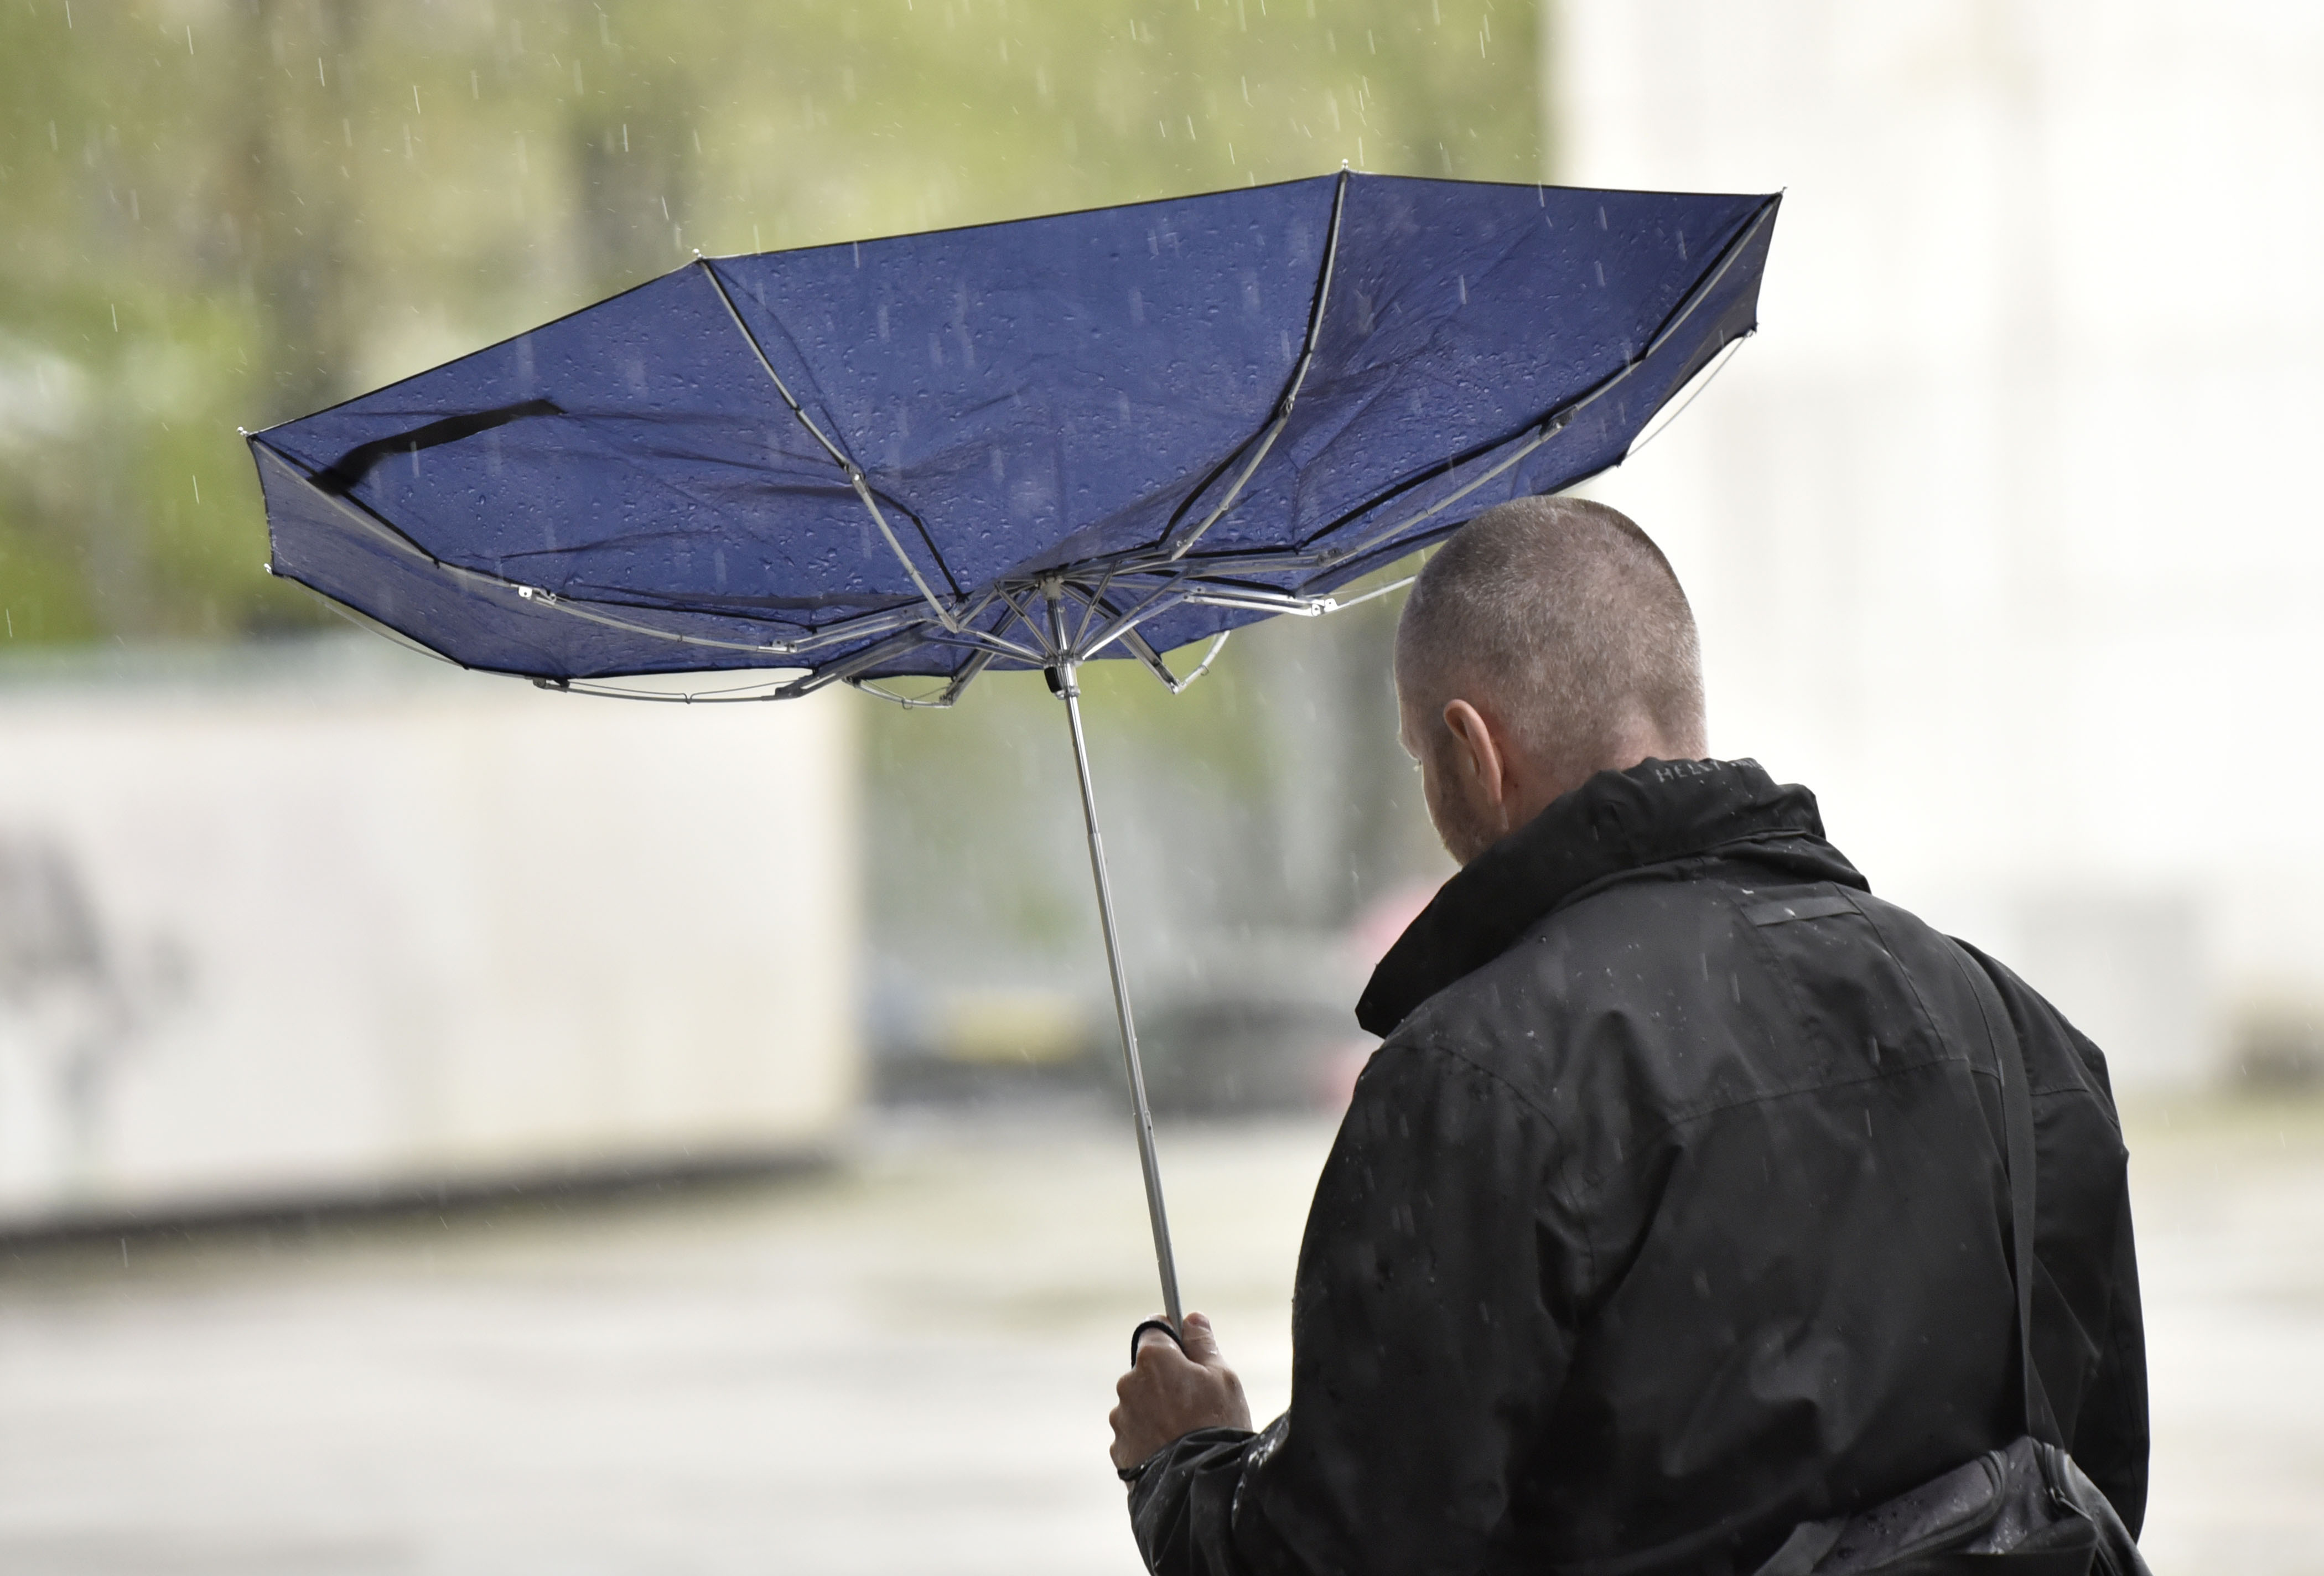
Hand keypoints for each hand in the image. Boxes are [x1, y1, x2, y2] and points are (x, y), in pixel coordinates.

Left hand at [1108, 1312, 1252, 1471]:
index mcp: (1152, 1359)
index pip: (1154, 1328)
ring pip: (1140, 1403)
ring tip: (1186, 1433)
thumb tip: (1192, 1318)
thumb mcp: (1223, 1378)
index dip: (1172, 1337)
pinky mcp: (1119, 1449)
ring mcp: (1121, 1419)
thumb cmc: (1217, 1425)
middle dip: (1166, 1379)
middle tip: (1196, 1402)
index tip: (1186, 1348)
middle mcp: (1128, 1384)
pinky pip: (1135, 1433)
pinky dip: (1150, 1438)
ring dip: (1157, 1410)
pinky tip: (1172, 1451)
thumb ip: (1203, 1343)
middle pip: (1147, 1370)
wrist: (1200, 1486)